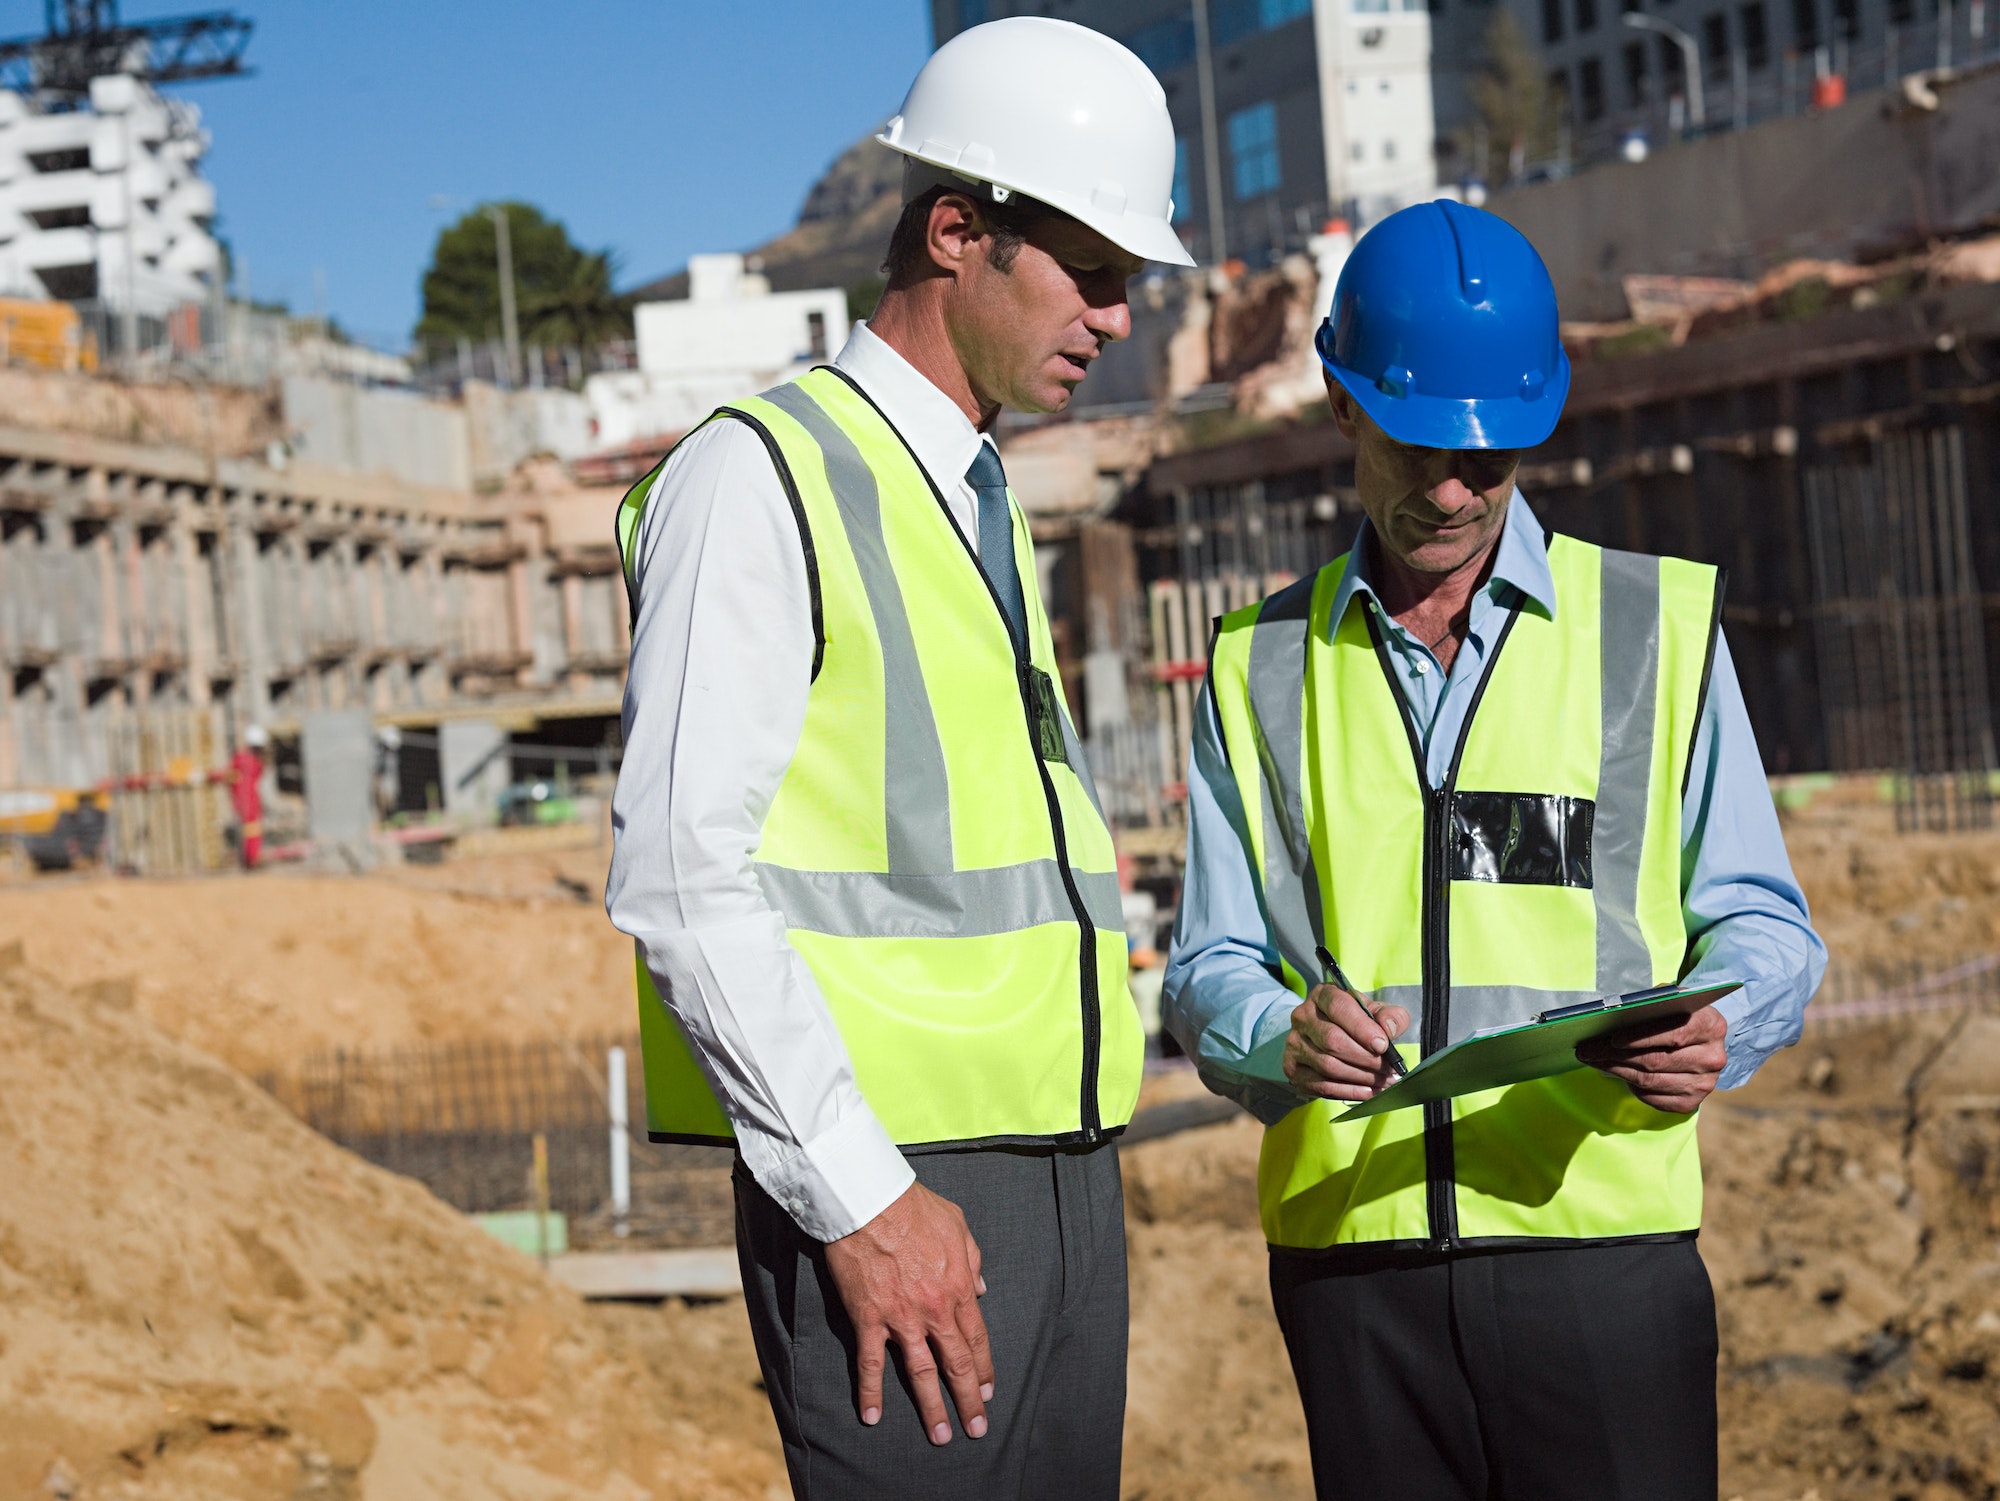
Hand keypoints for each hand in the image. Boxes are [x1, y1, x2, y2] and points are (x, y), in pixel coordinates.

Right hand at [823, 1181, 993, 1445]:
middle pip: (955, 1364)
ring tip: (939, 1436)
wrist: (871, 1201)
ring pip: (920, 1373)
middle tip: (976, 1428)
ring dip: (931, 1407)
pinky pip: (870, 1362)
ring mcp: (901, 1318)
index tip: (987, 1392)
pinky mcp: (869, 1318)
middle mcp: (934, 1310)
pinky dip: (870, 1391)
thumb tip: (980, 1287)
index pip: (976, 1339)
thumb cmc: (915, 1207)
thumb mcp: (958, 1226)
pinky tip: (872, 1416)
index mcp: (959, 1287)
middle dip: (967, 1400)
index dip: (982, 1369)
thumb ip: (973, 1259)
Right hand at [1283, 983, 1411, 1101]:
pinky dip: (1349, 1092)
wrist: (1324, 1037)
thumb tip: (1389, 1029)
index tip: (1383, 1046)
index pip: (1338, 1007)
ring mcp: (1294, 1044)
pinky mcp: (1293, 1069)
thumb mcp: (1375, 1012)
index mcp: (1322, 995)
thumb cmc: (1355, 1022)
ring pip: (1328, 1065)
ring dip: (1361, 1077)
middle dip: (1366, 1058)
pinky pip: (1321, 1085)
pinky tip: (1369, 1092)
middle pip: (1332, 1040)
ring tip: (1383, 1082)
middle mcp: (1302, 1017)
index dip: (1362, 1028)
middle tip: (1388, 1069)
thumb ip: (1389, 1015)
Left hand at [1576, 1003, 1728, 1112]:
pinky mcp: (1692, 1102)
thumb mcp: (1670, 1001)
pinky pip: (1653, 1098)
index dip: (1641, 1037)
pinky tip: (1614, 1073)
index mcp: (1711, 1026)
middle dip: (1615, 1056)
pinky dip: (1630, 1086)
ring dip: (1615, 1071)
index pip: (1674, 1034)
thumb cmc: (1677, 1015)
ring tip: (1591, 1061)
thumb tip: (1615, 1014)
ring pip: (1650, 1081)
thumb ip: (1651, 1004)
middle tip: (1586, 1050)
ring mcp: (1705, 1083)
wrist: (1700, 1041)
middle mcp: (1713, 1058)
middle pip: (1656, 1061)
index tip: (1612, 1039)